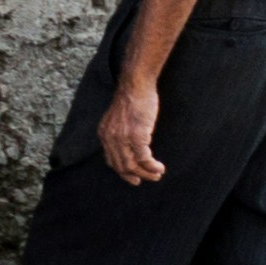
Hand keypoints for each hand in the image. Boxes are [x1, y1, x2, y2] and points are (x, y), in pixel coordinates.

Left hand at [100, 71, 167, 186]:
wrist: (135, 85)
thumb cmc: (131, 99)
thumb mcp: (118, 119)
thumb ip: (119, 132)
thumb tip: (129, 146)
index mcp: (104, 134)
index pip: (111, 160)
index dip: (123, 171)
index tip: (134, 178)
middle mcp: (110, 138)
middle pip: (121, 166)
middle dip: (136, 176)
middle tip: (149, 179)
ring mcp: (122, 138)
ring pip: (132, 165)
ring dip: (146, 173)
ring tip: (157, 175)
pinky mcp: (137, 136)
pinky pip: (143, 158)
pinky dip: (152, 166)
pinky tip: (160, 168)